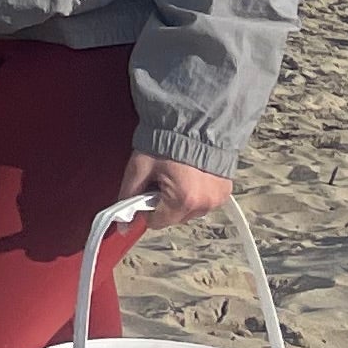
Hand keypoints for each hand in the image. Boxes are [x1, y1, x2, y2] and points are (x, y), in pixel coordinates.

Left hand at [113, 152, 231, 229]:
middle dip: (164, 203)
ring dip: (181, 199)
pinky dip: (196, 193)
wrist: (193, 122)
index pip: (157, 222)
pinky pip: (204, 201)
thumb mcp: (138, 168)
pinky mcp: (225, 192)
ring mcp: (217, 199)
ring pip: (190, 211)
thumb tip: (122, 225)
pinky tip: (189, 175)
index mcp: (183, 200)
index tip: (144, 193)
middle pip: (175, 218)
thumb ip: (128, 197)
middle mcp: (204, 204)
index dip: (146, 209)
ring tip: (176, 175)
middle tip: (160, 179)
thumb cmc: (165, 142)